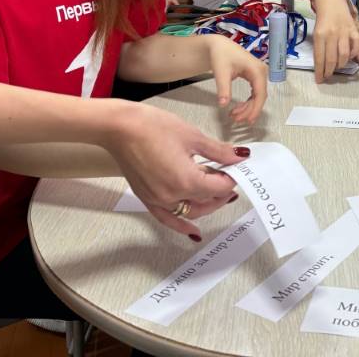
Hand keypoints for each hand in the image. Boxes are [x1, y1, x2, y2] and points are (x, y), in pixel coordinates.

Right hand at [105, 103, 247, 238]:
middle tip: (231, 177)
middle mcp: (172, 196)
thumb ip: (218, 151)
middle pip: (207, 200)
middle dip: (222, 191)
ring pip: (190, 211)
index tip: (238, 168)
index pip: (219, 187)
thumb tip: (238, 157)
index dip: (232, 178)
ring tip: (219, 195)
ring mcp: (157, 199)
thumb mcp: (193, 136)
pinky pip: (167, 218)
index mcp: (186, 181)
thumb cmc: (153, 127)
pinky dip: (181, 225)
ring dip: (207, 205)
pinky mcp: (146, 198)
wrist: (119, 127)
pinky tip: (193, 231)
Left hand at [204, 35, 267, 123]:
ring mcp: (259, 75)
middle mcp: (262, 73)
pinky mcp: (254, 77)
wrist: (219, 46)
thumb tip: (223, 104)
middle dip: (249, 110)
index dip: (255, 109)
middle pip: (260, 97)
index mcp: (257, 71)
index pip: (260, 94)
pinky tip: (238, 108)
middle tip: (235, 119)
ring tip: (234, 115)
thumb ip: (223, 88)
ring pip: (257, 96)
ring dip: (248, 108)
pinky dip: (247, 102)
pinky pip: (254, 93)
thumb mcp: (221, 72)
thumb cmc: (221, 56)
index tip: (248, 120)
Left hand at [310, 0, 358, 81]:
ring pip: (344, 55)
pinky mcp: (354, 30)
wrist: (332, 2)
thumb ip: (319, 47)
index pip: (320, 58)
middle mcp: (332, 34)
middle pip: (332, 59)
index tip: (320, 80)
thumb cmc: (323, 20)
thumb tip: (321, 66)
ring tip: (337, 67)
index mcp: (320, 35)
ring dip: (341, 65)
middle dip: (329, 71)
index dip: (320, 71)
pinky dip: (353, 55)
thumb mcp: (317, 33)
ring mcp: (344, 32)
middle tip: (328, 76)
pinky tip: (349, 57)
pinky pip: (356, 47)